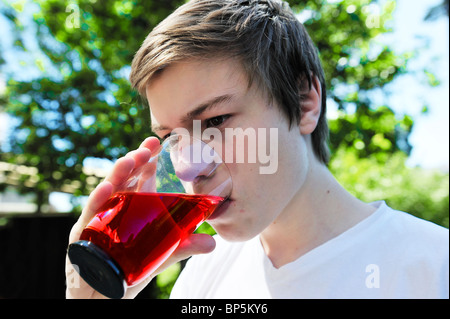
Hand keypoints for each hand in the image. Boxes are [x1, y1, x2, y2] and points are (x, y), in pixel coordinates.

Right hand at [65, 137, 215, 298]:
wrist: (102, 298)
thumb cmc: (128, 272)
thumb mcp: (159, 256)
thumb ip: (182, 247)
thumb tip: (212, 242)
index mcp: (130, 209)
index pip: (137, 180)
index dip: (146, 161)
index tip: (156, 143)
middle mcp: (112, 210)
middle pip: (122, 181)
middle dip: (133, 162)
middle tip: (147, 149)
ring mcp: (96, 221)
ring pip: (105, 193)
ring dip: (117, 176)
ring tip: (129, 161)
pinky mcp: (83, 238)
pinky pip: (89, 217)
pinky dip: (97, 202)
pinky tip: (106, 189)